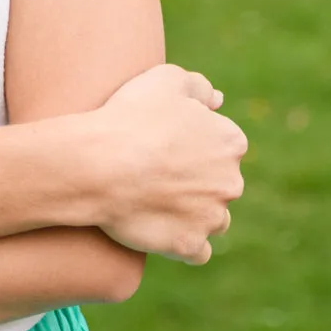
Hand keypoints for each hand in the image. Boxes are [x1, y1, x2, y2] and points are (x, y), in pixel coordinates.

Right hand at [90, 64, 247, 264]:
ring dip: (196, 213)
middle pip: (221, 183)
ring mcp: (211, 217)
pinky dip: (184, 244)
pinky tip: (164, 230)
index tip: (167, 143)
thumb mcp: (165, 79)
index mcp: (230, 142)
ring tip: (160, 203)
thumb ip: (198, 85)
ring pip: (214, 218)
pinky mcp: (189, 245)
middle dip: (199, 180)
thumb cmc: (130, 117)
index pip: (224, 145)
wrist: (100, 164)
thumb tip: (217, 100)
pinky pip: (197, 251)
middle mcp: (230, 182)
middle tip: (159, 173)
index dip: (195, 143)